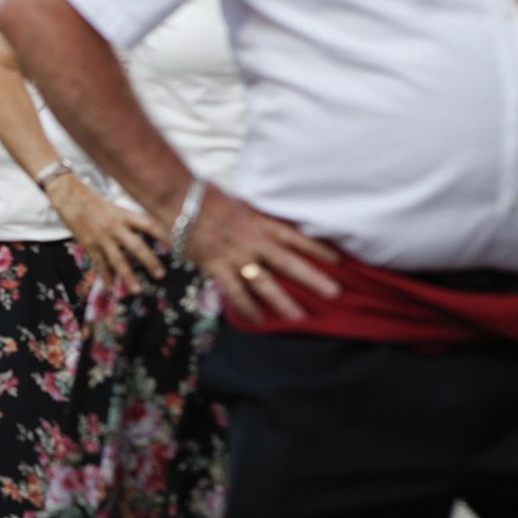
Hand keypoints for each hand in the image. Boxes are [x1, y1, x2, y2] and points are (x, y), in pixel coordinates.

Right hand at [45, 175, 165, 293]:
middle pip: (136, 246)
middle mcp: (116, 227)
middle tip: (161, 274)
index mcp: (125, 215)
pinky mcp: (90, 245)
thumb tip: (148, 235)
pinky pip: (100, 264)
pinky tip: (112, 288)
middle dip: (149, 261)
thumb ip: (130, 222)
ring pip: (118, 260)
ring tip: (137, 290)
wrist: (71, 198)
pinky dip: (106, 277)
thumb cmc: (96, 203)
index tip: (177, 246)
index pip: (149, 225)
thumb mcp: (117, 208)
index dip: (163, 235)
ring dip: (128, 276)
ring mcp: (103, 238)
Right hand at [186, 184, 339, 321]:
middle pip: (288, 263)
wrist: (180, 198)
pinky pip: (235, 291)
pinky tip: (258, 320)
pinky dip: (247, 307)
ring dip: (282, 301)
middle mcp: (253, 241)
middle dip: (312, 278)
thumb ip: (253, 220)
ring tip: (298, 317)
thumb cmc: (206, 197)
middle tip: (334, 293)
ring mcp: (236, 255)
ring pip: (264, 283)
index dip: (317, 249)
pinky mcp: (217, 266)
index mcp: (260, 223)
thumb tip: (264, 228)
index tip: (337, 260)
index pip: (295, 237)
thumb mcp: (239, 205)